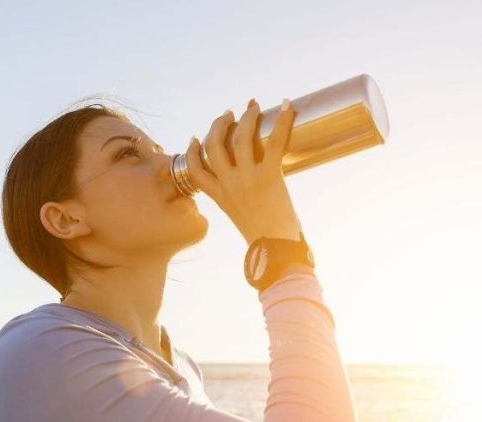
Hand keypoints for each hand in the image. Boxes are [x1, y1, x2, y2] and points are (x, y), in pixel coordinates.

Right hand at [183, 98, 301, 245]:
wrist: (276, 253)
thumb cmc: (265, 242)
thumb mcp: (242, 219)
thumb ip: (240, 203)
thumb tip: (253, 195)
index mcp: (219, 197)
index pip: (195, 170)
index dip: (193, 151)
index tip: (196, 138)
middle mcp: (229, 185)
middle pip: (214, 146)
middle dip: (219, 125)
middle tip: (229, 114)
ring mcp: (247, 180)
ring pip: (240, 138)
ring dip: (247, 118)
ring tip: (254, 107)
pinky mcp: (269, 177)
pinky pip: (275, 142)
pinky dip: (283, 122)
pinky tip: (288, 106)